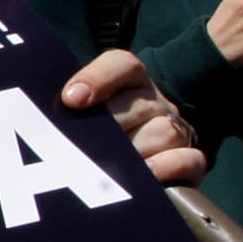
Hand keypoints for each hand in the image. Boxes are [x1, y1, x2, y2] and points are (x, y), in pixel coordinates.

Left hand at [60, 49, 203, 186]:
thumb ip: (64, 109)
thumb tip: (52, 115)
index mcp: (129, 81)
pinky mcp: (190, 159)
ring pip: (164, 132)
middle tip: (82, 150)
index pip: (121, 64)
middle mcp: (154, 102)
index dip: (98, 77)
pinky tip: (145, 176)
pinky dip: (168, 167)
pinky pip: (190, 159)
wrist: (129, 161)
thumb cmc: (91, 133)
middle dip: (107, 131)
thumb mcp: (77, 116)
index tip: (71, 99)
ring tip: (108, 170)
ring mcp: (176, 130)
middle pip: (139, 105)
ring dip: (134, 154)